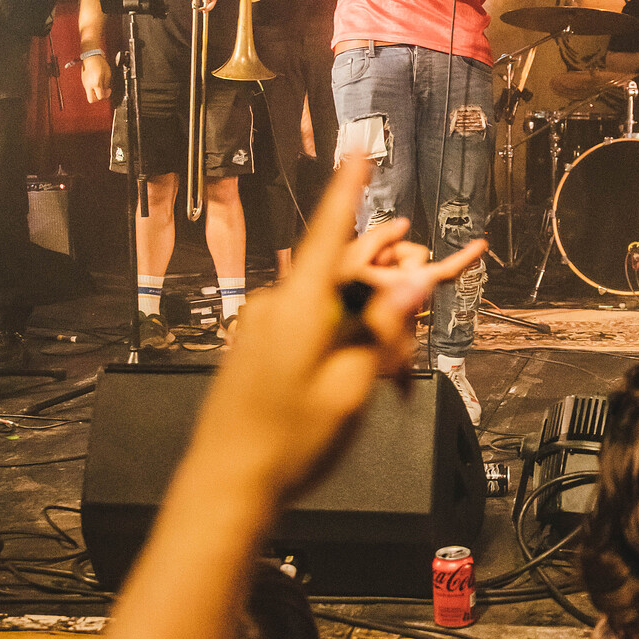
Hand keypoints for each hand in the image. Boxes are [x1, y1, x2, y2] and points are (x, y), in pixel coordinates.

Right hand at [81, 53, 111, 103]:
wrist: (91, 56)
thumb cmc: (99, 63)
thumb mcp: (107, 74)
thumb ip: (106, 85)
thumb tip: (106, 90)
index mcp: (96, 84)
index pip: (100, 97)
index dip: (106, 96)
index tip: (108, 91)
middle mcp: (88, 85)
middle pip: (91, 100)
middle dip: (98, 98)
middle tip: (103, 92)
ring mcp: (85, 83)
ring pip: (89, 94)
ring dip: (95, 93)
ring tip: (100, 85)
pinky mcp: (83, 81)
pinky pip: (88, 88)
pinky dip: (92, 88)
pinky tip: (96, 82)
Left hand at [187, 157, 483, 502]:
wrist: (227, 485)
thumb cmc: (288, 444)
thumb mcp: (351, 389)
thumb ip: (382, 332)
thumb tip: (412, 285)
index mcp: (299, 307)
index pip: (330, 232)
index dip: (348, 191)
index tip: (357, 153)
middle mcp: (277, 306)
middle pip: (345, 278)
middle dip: (386, 297)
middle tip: (411, 334)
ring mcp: (263, 326)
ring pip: (333, 308)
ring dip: (366, 331)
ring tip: (383, 377)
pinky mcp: (258, 347)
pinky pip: (311, 328)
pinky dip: (341, 344)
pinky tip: (352, 383)